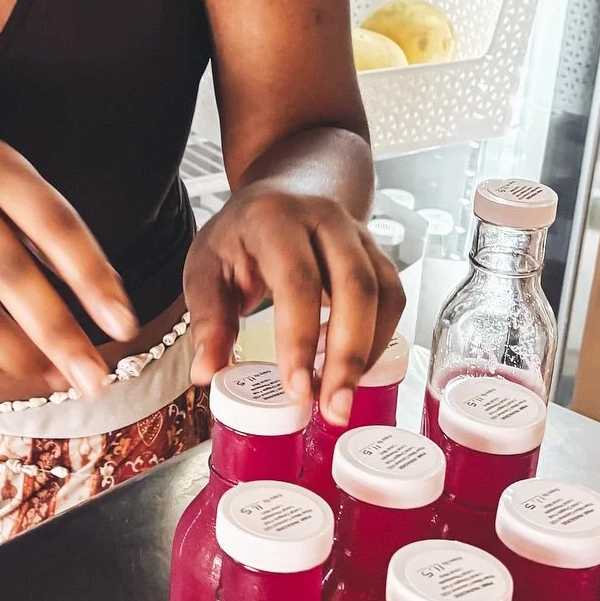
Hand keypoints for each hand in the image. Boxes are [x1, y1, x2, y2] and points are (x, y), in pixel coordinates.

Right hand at [0, 122, 137, 395]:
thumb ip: (48, 219)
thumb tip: (101, 295)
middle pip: (11, 278)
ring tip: (63, 379)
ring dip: (23, 359)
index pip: (54, 225)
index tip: (124, 323)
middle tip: (95, 380)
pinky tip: (15, 366)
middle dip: (58, 336)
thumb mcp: (5, 169)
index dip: (92, 276)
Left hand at [183, 187, 404, 423]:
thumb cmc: (241, 236)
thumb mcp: (207, 268)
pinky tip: (350, 365)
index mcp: (275, 219)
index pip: (296, 280)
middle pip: (354, 286)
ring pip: (382, 293)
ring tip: (342, 396)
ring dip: (368, 353)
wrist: (283, 193)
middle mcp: (325, 219)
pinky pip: (392, 298)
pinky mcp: (377, 254)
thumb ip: (210, 319)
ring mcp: (358, 234)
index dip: (298, 338)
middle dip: (348, 355)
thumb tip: (207, 373)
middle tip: (333, 408)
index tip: (295, 389)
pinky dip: (378, 338)